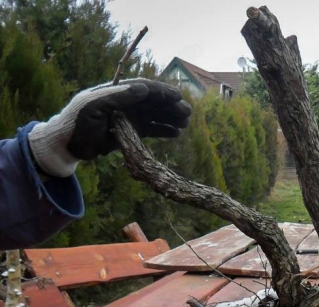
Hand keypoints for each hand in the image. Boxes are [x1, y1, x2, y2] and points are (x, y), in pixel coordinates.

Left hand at [28, 79, 191, 176]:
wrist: (69, 144)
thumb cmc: (78, 123)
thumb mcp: (94, 107)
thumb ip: (118, 96)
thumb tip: (144, 88)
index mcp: (117, 93)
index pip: (144, 88)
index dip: (162, 91)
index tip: (177, 96)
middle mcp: (126, 104)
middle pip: (154, 102)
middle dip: (172, 106)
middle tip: (187, 113)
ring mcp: (130, 118)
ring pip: (156, 116)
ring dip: (171, 118)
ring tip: (186, 123)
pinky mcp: (131, 132)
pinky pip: (152, 130)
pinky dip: (164, 131)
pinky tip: (176, 134)